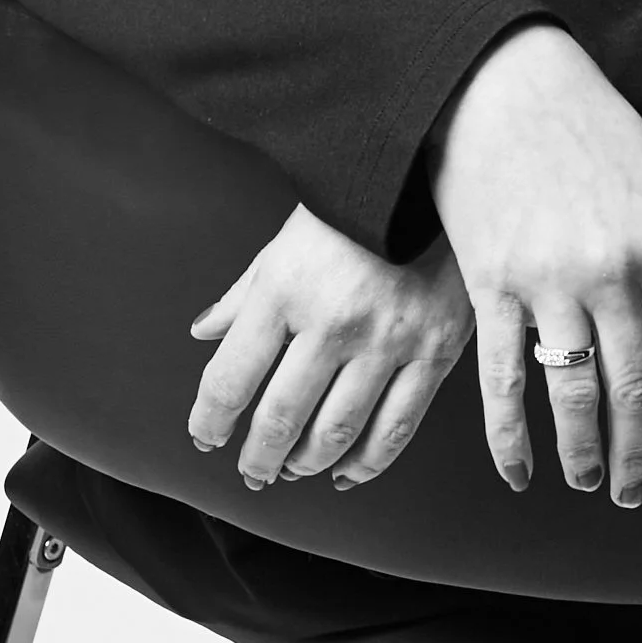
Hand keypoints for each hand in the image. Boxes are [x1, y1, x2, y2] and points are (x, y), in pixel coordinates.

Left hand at [186, 204, 472, 488]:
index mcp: (286, 288)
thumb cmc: (356, 204)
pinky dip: (366, 462)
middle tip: (252, 469)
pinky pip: (396, 428)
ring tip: (294, 468)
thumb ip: (244, 294)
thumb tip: (205, 331)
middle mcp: (334, 321)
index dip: (210, 420)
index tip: (206, 436)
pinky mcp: (435, 350)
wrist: (436, 172)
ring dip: (306, 464)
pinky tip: (348, 470)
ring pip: (337, 433)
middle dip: (258, 456)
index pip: (231, 378)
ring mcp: (388, 340)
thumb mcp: (286, 240)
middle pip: (281, 418)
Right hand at [427, 21, 641, 507]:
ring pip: (575, 393)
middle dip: (639, 451)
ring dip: (584, 451)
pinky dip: (511, 436)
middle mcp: (612, 270)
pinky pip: (504, 378)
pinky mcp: (492, 283)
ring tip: (589, 481)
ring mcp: (549, 280)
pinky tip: (520, 469)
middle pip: (635, 386)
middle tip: (634, 491)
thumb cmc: (582, 120)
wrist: (498, 80)